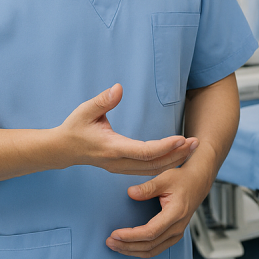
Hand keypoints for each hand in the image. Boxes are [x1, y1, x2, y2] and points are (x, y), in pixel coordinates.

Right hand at [56, 84, 197, 174]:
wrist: (62, 149)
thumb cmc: (75, 127)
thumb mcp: (85, 111)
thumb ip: (102, 100)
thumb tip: (118, 88)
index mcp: (112, 148)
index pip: (144, 152)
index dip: (165, 146)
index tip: (182, 138)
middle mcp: (119, 162)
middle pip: (154, 164)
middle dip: (177, 154)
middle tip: (196, 142)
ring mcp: (120, 168)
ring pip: (153, 170)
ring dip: (174, 160)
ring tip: (192, 147)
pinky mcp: (122, 168)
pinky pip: (148, 170)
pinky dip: (165, 164)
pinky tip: (177, 155)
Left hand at [106, 165, 208, 257]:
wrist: (198, 182)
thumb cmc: (182, 179)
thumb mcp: (165, 178)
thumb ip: (147, 187)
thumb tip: (130, 193)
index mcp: (175, 214)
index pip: (150, 232)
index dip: (131, 236)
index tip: (115, 233)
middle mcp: (177, 227)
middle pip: (149, 245)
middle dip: (127, 246)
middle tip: (109, 242)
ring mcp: (177, 233)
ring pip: (152, 250)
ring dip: (132, 251)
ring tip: (115, 246)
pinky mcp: (174, 235)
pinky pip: (156, 248)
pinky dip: (140, 250)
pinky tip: (128, 246)